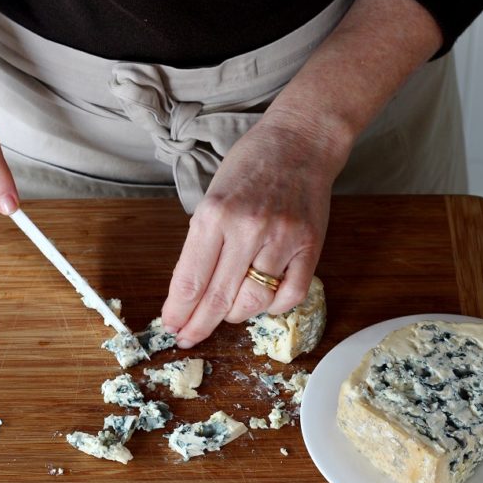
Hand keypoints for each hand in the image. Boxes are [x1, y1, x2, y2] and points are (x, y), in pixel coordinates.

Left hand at [161, 0, 442, 347]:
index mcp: (214, 213)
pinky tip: (262, 301)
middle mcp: (247, 228)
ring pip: (253, 303)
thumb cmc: (250, 167)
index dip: (179, 310)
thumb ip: (203, 243)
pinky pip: (289, 297)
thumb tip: (192, 292)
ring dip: (235, 314)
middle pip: (218, 297)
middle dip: (198, 325)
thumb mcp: (212, 197)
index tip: (172, 325)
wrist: (300, 144)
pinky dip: (272, 308)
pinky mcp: (310, 247)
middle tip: (188, 338)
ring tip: (228, 310)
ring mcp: (282, 239)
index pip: (191, 278)